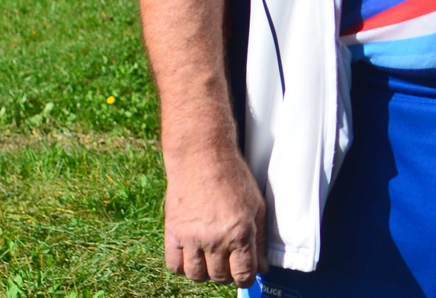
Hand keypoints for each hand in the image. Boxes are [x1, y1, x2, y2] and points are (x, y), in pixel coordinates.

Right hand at [163, 147, 269, 286]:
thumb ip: (260, 239)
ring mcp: (192, 237)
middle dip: (227, 273)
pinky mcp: (173, 232)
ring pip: (197, 276)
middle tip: (228, 260)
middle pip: (220, 277)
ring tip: (210, 257)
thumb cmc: (232, 177)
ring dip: (205, 272)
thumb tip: (262, 267)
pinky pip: (174, 266)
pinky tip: (192, 255)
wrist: (201, 157)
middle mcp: (216, 239)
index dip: (246, 278)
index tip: (244, 274)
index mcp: (240, 232)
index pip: (243, 275)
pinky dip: (183, 266)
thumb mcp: (256, 205)